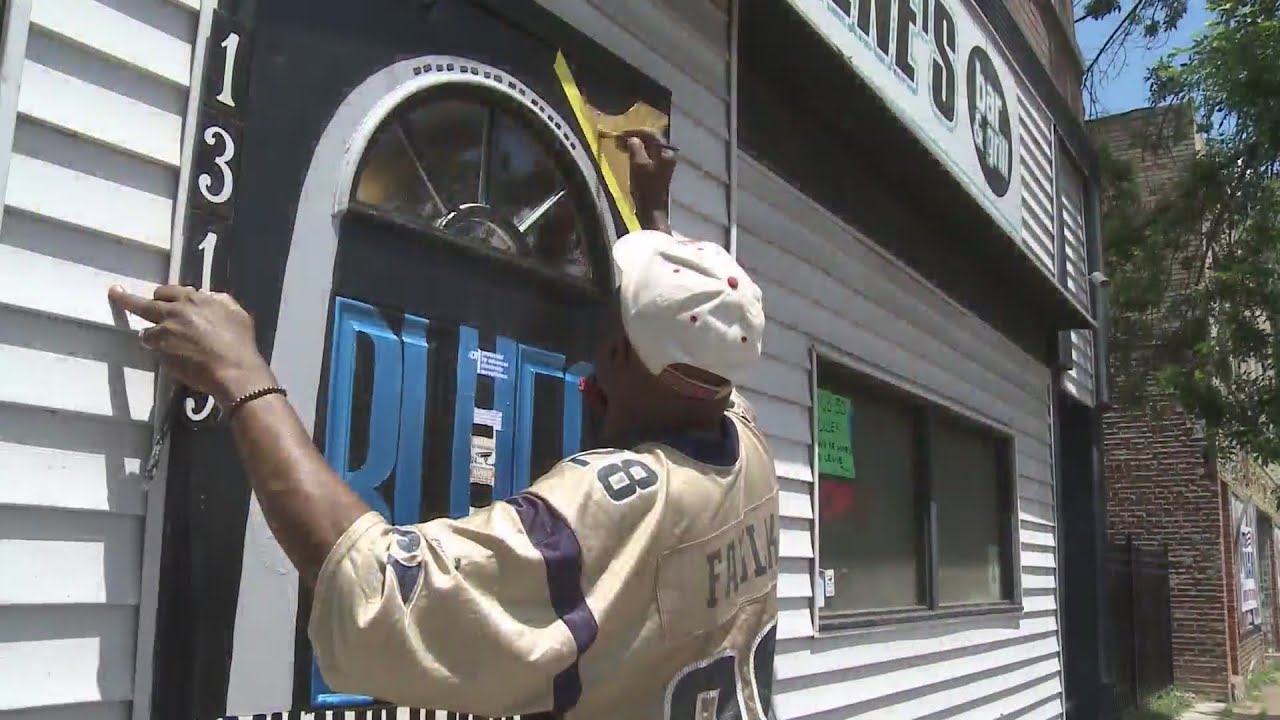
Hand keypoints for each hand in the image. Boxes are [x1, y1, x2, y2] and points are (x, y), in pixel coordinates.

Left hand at [108, 285, 275, 407]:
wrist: (235, 370)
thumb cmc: (240, 342)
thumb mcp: (236, 313)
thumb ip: (220, 301)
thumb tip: (207, 296)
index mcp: (192, 300)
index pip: (166, 290)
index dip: (162, 295)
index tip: (157, 296)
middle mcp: (174, 313)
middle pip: (142, 305)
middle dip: (127, 299)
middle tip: (115, 294)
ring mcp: (165, 334)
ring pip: (147, 332)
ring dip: (154, 336)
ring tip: (165, 345)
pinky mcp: (162, 355)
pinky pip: (157, 352)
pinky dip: (163, 354)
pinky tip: (177, 360)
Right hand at [620, 129, 676, 231]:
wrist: (651, 210)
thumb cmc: (645, 187)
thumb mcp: (638, 165)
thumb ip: (635, 148)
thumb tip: (632, 138)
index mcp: (665, 152)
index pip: (651, 134)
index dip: (634, 131)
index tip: (620, 133)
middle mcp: (667, 155)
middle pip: (650, 140)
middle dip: (634, 138)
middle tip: (619, 139)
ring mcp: (664, 163)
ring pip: (648, 148)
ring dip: (634, 145)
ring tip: (620, 145)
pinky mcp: (658, 170)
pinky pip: (647, 155)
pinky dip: (637, 153)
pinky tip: (628, 154)